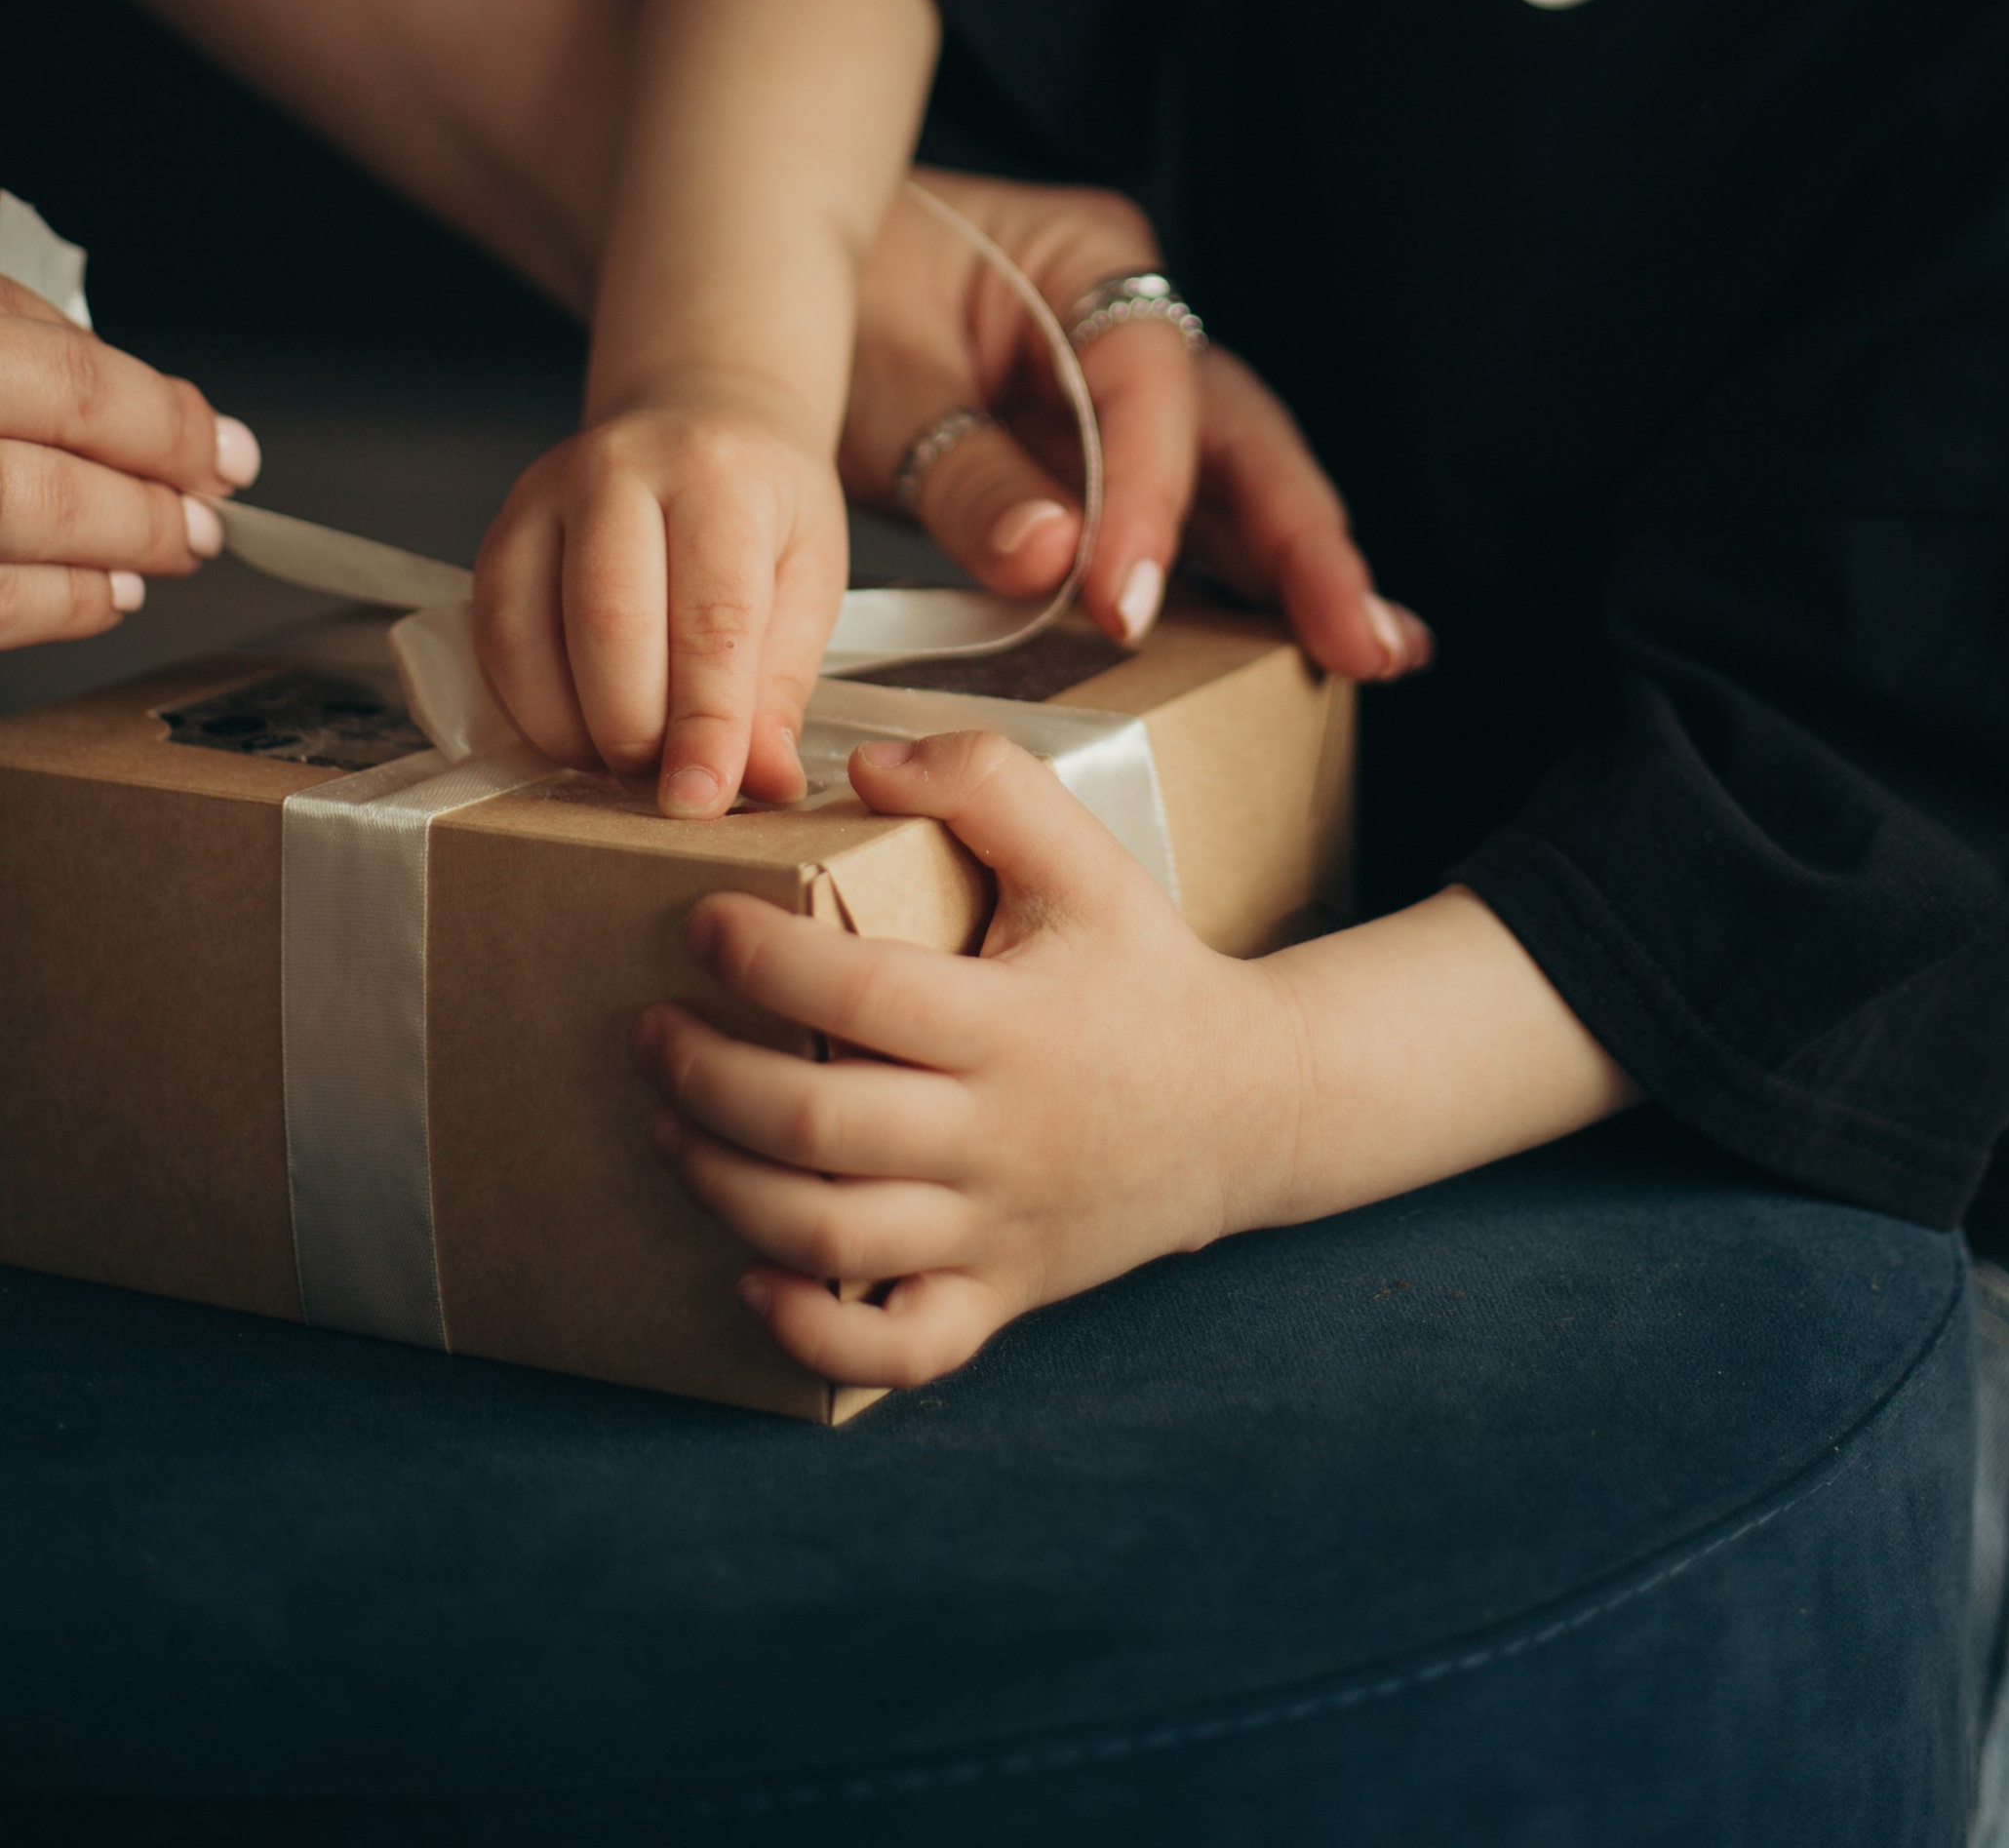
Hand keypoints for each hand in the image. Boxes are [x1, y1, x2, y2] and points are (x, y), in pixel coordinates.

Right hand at [0, 278, 259, 646]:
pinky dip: (60, 607)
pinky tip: (106, 596)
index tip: (230, 458)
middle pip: (57, 488)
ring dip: (121, 556)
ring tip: (172, 552)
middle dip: (155, 510)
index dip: (173, 433)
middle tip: (209, 523)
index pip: (81, 391)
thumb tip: (175, 417)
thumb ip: (62, 352)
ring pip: (28, 540)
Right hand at [472, 399, 846, 816]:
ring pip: (532, 637)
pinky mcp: (500, 532)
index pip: (710, 615)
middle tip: (667, 781)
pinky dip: (532, 707)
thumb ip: (781, 684)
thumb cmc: (763, 505)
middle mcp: (621, 470)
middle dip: (634, 732)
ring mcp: (545, 496)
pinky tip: (578, 729)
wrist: (702, 417)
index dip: (705, 722)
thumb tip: (763, 782)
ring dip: (576, 730)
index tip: (701, 801)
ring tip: (628, 758)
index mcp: (720, 475)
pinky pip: (495, 639)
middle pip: (609, 626)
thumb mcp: (809, 578)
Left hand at [635, 727, 1303, 1389]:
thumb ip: (987, 781)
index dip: (762, 956)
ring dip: (723, 1186)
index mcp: (1016, 1023)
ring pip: (832, 1239)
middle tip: (650, 1031)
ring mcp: (997, 1229)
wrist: (1250, 1106)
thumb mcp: (1086, 856)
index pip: (864, 992)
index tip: (700, 924)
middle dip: (706, 1077)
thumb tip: (864, 764)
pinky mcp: (1000, 1295)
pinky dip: (812, 1332)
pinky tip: (754, 1274)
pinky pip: (896, 1353)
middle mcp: (1001, 1136)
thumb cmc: (1144, 970)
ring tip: (669, 1123)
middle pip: (819, 1128)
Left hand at [850, 170, 1430, 679]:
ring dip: (1303, 568)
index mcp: (1088, 257)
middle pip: (1240, 432)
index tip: (1124, 609)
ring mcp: (1137, 381)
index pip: (1148, 390)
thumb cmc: (832, 299)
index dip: (1148, 504)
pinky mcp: (1116, 443)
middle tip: (1365, 642)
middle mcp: (1135, 314)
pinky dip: (1245, 576)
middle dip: (1305, 543)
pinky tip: (1311, 642)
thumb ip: (963, 470)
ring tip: (1379, 652)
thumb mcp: (877, 378)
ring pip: (1237, 476)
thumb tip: (1055, 561)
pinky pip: (1192, 509)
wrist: (787, 260)